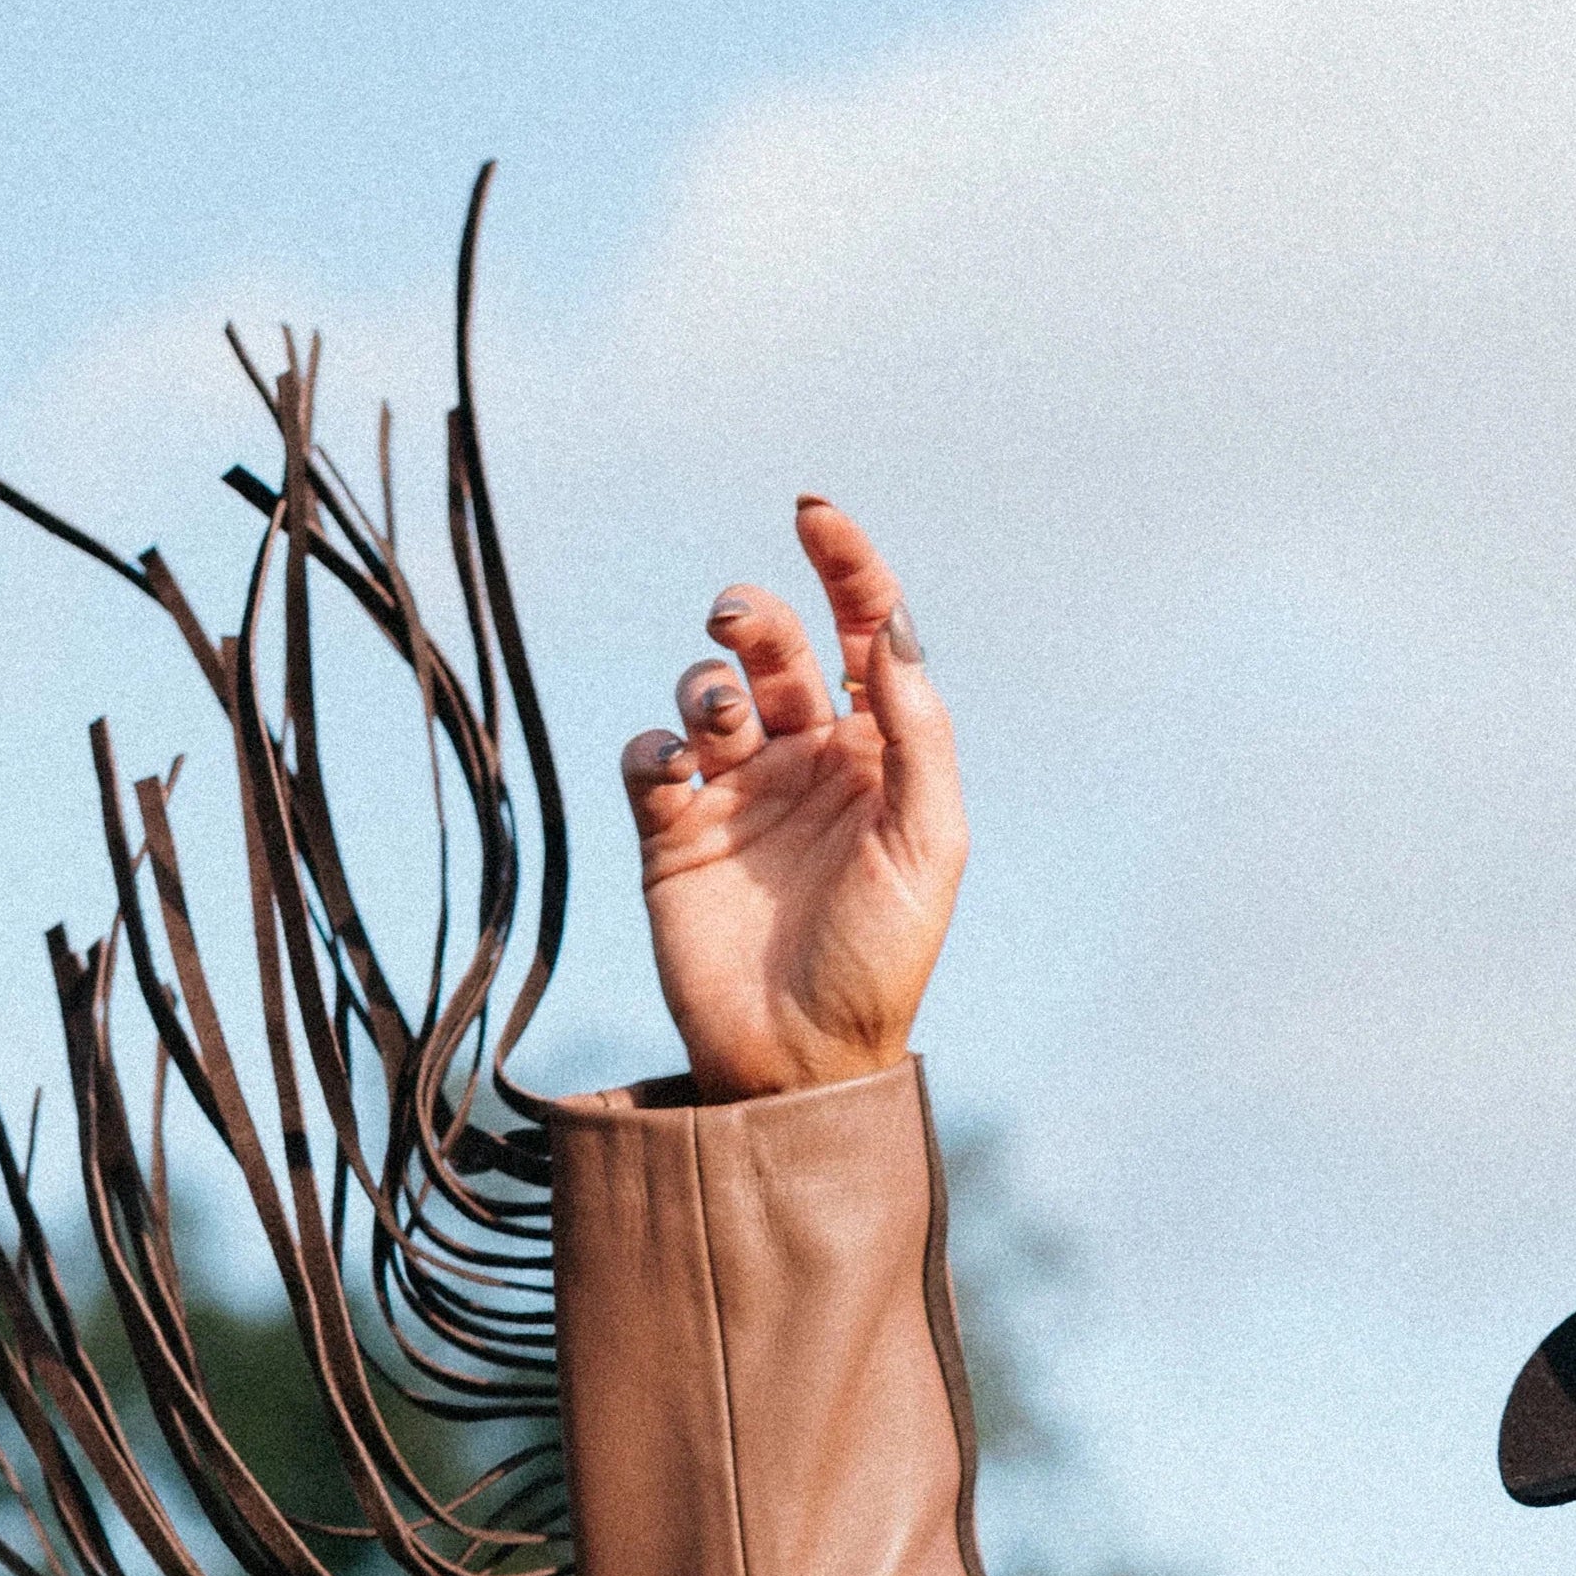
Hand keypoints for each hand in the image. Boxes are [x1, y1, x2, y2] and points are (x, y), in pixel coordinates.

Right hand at [620, 497, 964, 1099]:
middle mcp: (808, 761)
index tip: (813, 515)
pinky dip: (653, 748)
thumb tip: (895, 627)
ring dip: (708, 685)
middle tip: (736, 622)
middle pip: (776, 646)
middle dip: (753, 616)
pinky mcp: (674, 832)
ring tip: (718, 729)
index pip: (864, 633)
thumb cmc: (879, 961)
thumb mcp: (926, 846)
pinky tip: (673, 777)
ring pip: (708, 688)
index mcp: (879, 756)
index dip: (846, 566)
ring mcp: (738, 793)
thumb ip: (917, 734)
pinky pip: (648, 756)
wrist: (798, 1061)